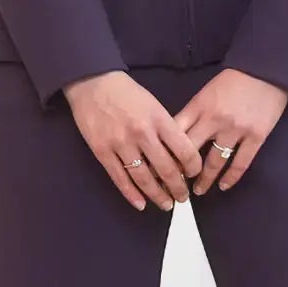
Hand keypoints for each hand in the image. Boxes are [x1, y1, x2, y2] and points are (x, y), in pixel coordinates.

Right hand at [62, 70, 203, 211]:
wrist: (92, 82)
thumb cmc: (127, 93)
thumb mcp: (154, 105)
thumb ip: (166, 128)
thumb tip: (177, 156)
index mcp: (159, 119)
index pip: (184, 150)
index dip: (193, 167)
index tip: (194, 174)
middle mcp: (142, 134)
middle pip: (166, 169)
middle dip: (178, 188)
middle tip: (183, 197)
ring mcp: (121, 144)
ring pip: (144, 178)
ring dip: (157, 195)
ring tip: (166, 204)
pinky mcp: (102, 151)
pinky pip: (120, 179)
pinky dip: (131, 194)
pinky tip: (141, 204)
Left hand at [173, 68, 287, 192]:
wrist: (266, 69)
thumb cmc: (233, 80)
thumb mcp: (206, 92)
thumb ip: (193, 113)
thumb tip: (176, 136)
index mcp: (199, 107)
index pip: (175, 134)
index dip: (165, 152)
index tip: (159, 167)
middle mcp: (214, 120)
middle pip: (190, 152)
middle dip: (180, 171)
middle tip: (174, 185)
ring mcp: (236, 130)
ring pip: (214, 162)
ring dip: (204, 180)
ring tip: (197, 191)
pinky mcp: (256, 136)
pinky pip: (241, 163)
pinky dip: (231, 177)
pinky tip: (223, 186)